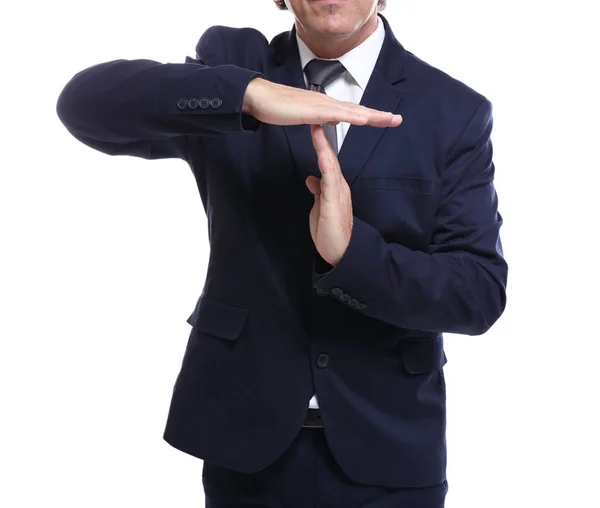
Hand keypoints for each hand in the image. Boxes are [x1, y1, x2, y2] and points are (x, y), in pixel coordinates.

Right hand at [242, 78, 401, 127]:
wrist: (260, 98)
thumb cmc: (279, 107)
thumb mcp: (304, 117)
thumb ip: (320, 119)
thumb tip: (331, 121)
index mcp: (326, 107)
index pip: (353, 112)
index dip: (370, 116)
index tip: (386, 120)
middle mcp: (327, 104)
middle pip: (358, 110)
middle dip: (378, 115)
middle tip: (398, 119)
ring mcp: (321, 105)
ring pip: (351, 111)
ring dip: (371, 115)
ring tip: (388, 119)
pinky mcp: (312, 110)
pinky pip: (336, 114)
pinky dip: (351, 117)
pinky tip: (363, 120)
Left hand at [305, 125, 353, 265]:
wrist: (341, 253)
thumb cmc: (330, 234)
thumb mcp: (319, 209)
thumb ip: (317, 192)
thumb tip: (311, 179)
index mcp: (334, 188)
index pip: (326, 161)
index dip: (320, 143)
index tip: (314, 126)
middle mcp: (338, 187)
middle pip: (330, 158)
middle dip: (323, 137)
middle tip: (317, 116)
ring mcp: (338, 194)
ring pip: (331, 165)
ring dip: (324, 146)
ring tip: (319, 127)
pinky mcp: (335, 203)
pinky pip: (331, 181)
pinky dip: (327, 166)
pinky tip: (323, 154)